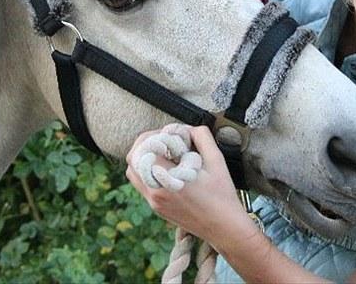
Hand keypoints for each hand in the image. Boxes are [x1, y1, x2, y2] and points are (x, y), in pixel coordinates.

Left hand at [125, 125, 251, 243]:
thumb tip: (188, 128)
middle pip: (132, 161)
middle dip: (145, 145)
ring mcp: (154, 203)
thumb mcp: (216, 160)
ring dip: (144, 159)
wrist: (224, 227)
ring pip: (133, 174)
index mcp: (168, 181)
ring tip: (164, 154)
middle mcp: (155, 193)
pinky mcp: (157, 209)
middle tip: (163, 140)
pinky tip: (169, 168)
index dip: (154, 137)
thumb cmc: (222, 196)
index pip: (144, 151)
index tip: (169, 135)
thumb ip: (202, 137)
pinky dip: (149, 171)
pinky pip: (142, 185)